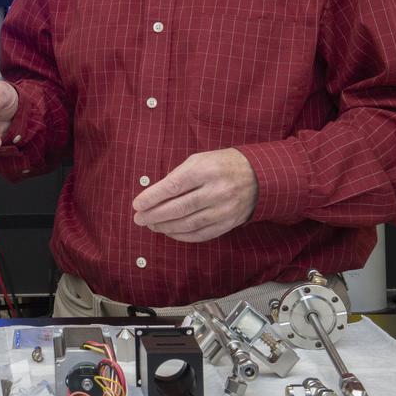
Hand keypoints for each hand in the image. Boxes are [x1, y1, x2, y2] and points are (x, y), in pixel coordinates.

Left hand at [131, 148, 257, 242]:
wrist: (258, 176)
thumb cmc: (222, 165)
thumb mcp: (199, 160)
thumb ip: (178, 175)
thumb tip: (155, 194)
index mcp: (205, 171)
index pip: (173, 186)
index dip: (152, 197)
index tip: (137, 204)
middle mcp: (216, 191)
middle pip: (179, 208)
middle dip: (154, 215)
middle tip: (139, 218)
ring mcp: (223, 210)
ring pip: (189, 224)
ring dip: (165, 227)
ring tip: (151, 225)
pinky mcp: (228, 223)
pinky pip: (201, 234)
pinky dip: (182, 235)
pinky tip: (169, 232)